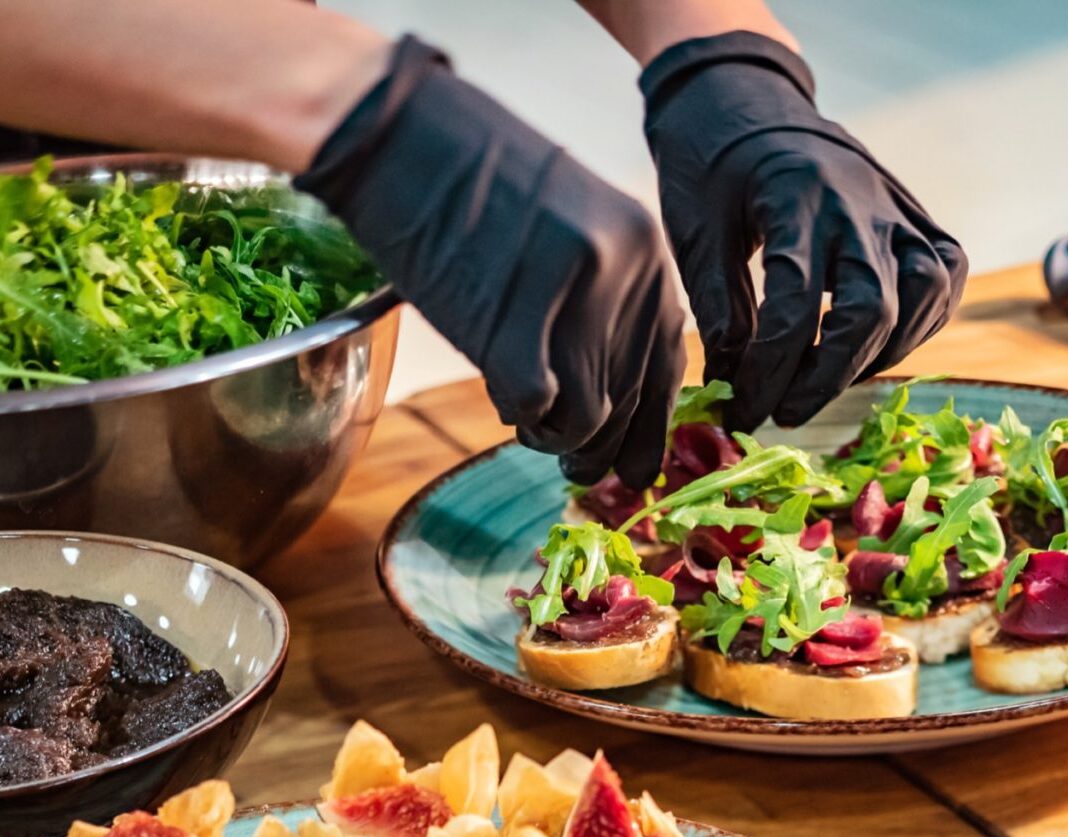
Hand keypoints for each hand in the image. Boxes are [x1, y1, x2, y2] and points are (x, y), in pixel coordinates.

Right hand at [296, 37, 686, 487]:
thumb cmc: (474, 176)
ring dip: (558, 437)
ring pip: (588, 415)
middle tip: (578, 472)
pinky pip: (535, 407)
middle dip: (605, 448)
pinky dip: (519, 416)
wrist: (400, 133)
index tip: (636, 463)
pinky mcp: (514, 320)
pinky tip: (504, 400)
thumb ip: (605, 294)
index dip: (652, 423)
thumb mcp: (573, 223)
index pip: (667, 361)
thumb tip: (613, 388)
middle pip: (631, 398)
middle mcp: (626, 272)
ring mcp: (573, 297)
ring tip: (531, 427)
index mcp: (646, 248)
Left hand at [640, 32, 965, 431]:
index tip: (743, 410)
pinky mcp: (913, 211)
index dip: (768, 373)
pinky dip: (922, 320)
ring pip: (922, 294)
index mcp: (794, 200)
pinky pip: (944, 273)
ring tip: (826, 378)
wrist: (747, 98)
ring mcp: (893, 205)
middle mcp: (857, 202)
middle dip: (826, 377)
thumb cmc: (711, 165)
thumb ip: (718, 307)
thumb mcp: (695, 231)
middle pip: (870, 311)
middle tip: (782, 411)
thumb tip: (733, 382)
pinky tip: (875, 344)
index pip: (793, 308)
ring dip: (879, 353)